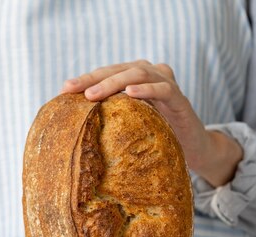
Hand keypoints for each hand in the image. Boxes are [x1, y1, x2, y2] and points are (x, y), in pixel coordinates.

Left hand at [61, 60, 242, 186]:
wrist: (193, 148)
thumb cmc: (155, 135)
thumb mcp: (127, 125)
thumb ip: (107, 117)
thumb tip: (70, 126)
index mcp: (134, 78)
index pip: (106, 73)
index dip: (85, 79)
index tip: (63, 89)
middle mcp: (150, 74)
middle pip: (118, 69)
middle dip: (93, 78)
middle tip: (72, 89)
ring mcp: (166, 83)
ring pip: (138, 73)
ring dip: (114, 82)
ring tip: (93, 94)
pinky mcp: (180, 99)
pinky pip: (164, 88)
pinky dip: (146, 89)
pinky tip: (130, 93)